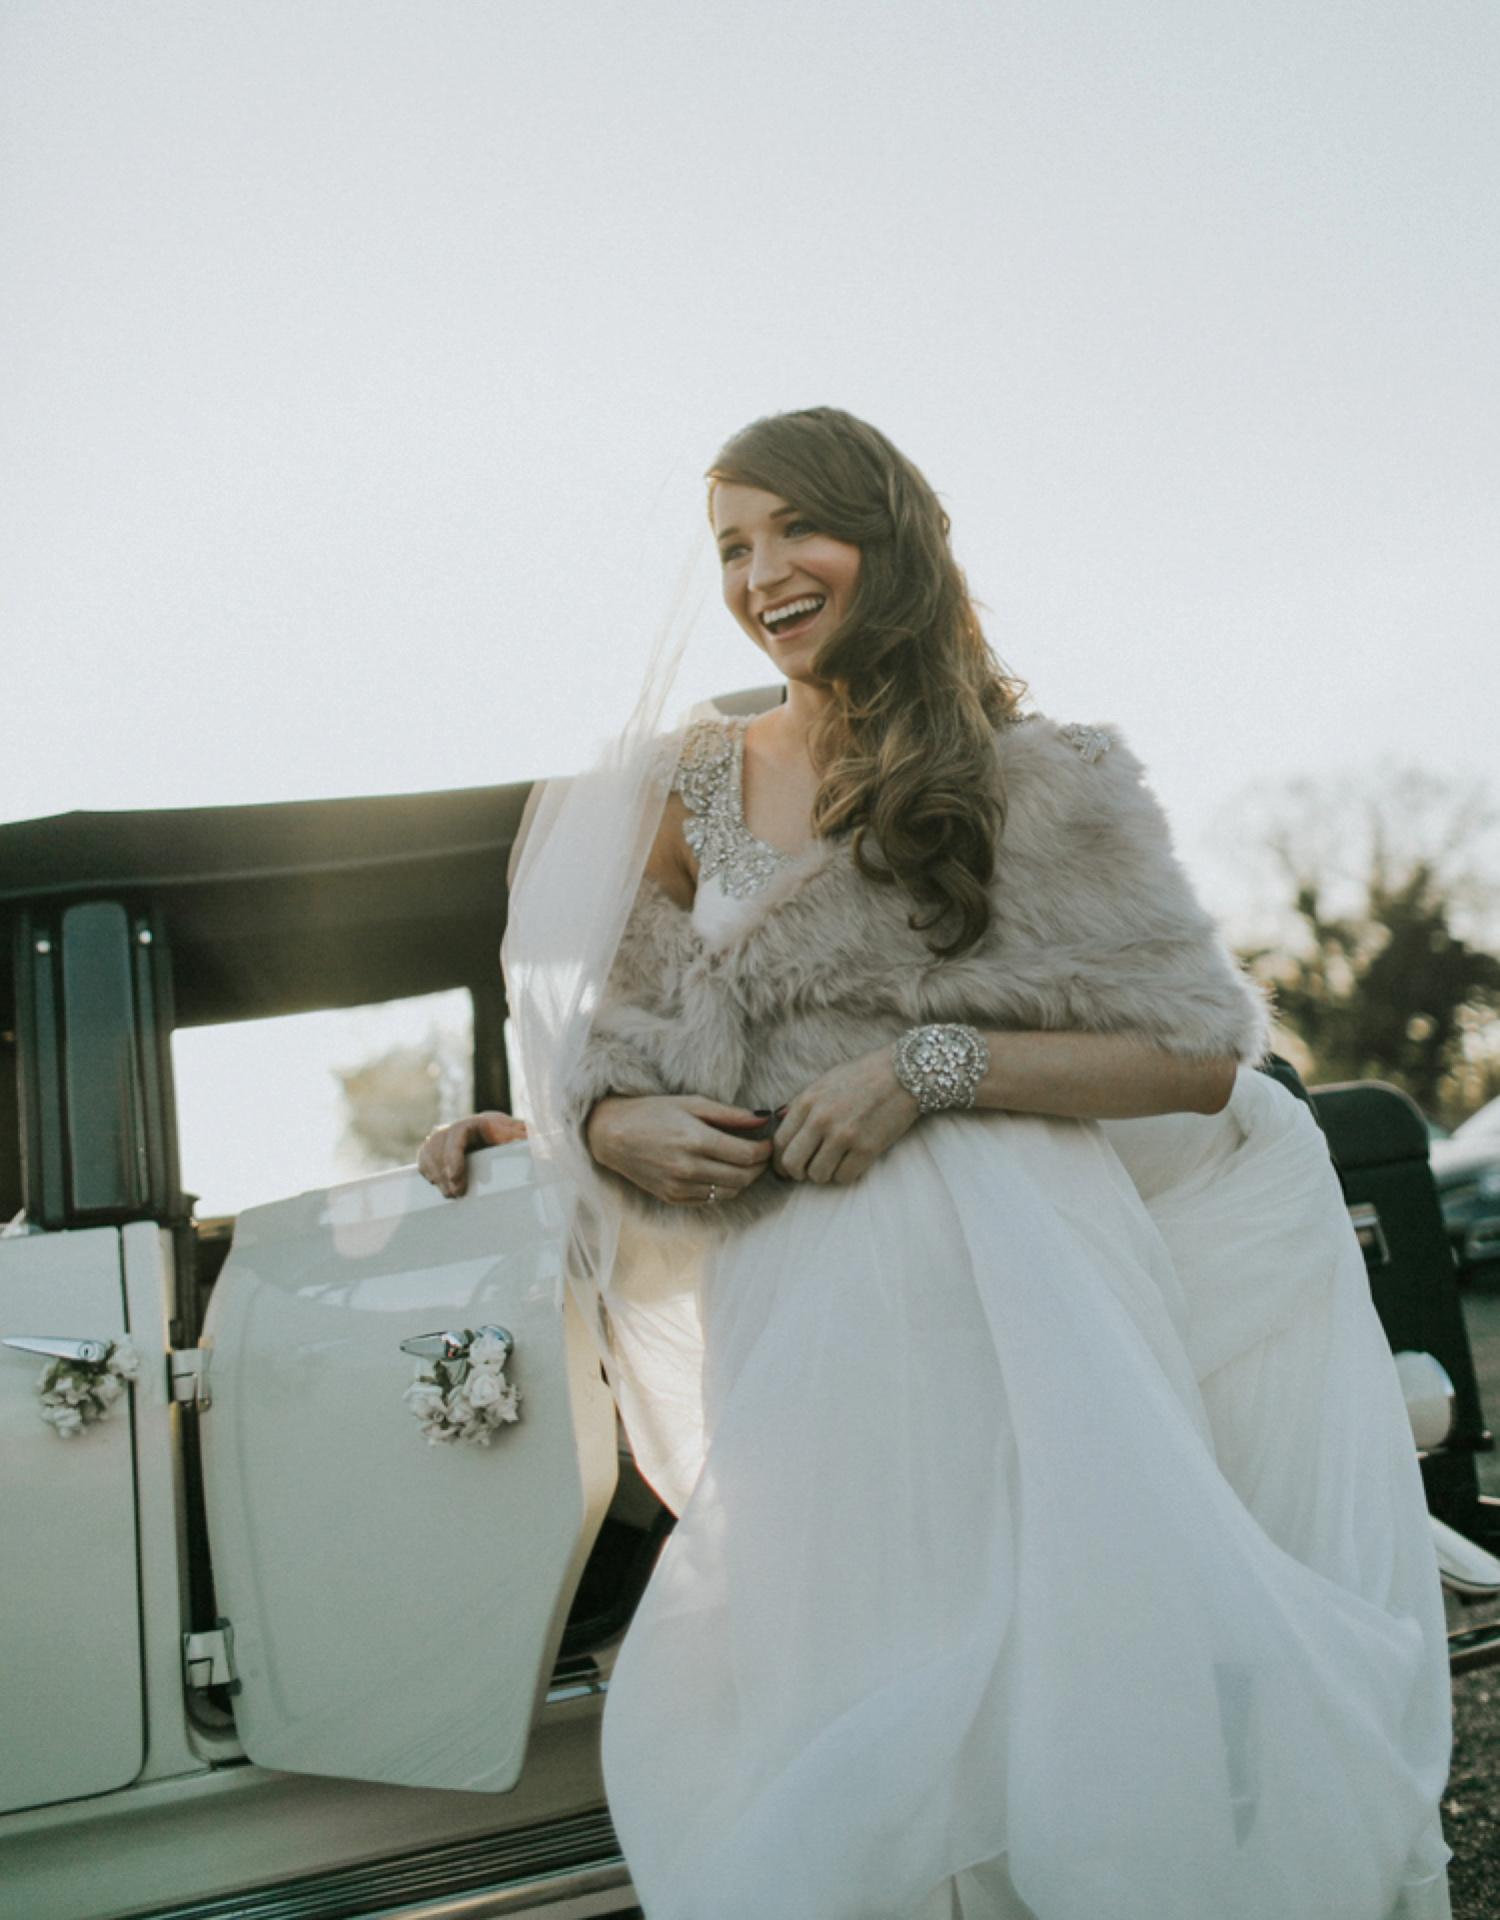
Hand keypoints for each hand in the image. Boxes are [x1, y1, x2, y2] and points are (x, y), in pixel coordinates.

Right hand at [418, 1112, 528, 1197]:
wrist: (503, 1141)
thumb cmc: (516, 1140)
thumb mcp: (523, 1138)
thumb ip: (525, 1140)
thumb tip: (536, 1146)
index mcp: (480, 1122)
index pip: (458, 1131)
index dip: (453, 1153)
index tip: (454, 1176)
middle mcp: (460, 1127)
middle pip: (440, 1143)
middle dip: (445, 1170)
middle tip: (456, 1194)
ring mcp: (446, 1136)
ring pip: (430, 1151)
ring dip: (437, 1174)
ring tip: (450, 1194)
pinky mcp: (438, 1148)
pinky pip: (424, 1157)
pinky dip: (428, 1171)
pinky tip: (439, 1185)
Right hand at [586, 1095, 773, 1206]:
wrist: (612, 1134)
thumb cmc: (653, 1112)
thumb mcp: (692, 1103)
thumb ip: (730, 1114)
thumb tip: (765, 1117)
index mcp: (695, 1140)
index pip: (747, 1155)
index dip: (765, 1150)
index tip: (769, 1141)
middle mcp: (688, 1168)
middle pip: (743, 1177)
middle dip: (759, 1166)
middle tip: (761, 1153)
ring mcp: (679, 1187)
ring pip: (730, 1192)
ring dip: (744, 1180)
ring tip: (744, 1163)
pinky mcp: (673, 1198)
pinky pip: (711, 1200)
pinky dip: (724, 1188)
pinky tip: (722, 1173)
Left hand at [774, 1047, 919, 1185]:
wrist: (906, 1072)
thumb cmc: (865, 1074)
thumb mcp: (826, 1080)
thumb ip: (801, 1103)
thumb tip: (779, 1119)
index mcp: (808, 1101)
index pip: (780, 1142)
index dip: (780, 1160)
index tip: (787, 1166)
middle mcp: (822, 1119)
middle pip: (793, 1164)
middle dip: (798, 1172)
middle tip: (808, 1170)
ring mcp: (844, 1135)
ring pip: (818, 1175)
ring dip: (824, 1174)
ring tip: (834, 1162)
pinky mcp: (867, 1148)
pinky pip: (844, 1178)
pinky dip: (844, 1175)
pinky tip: (851, 1162)